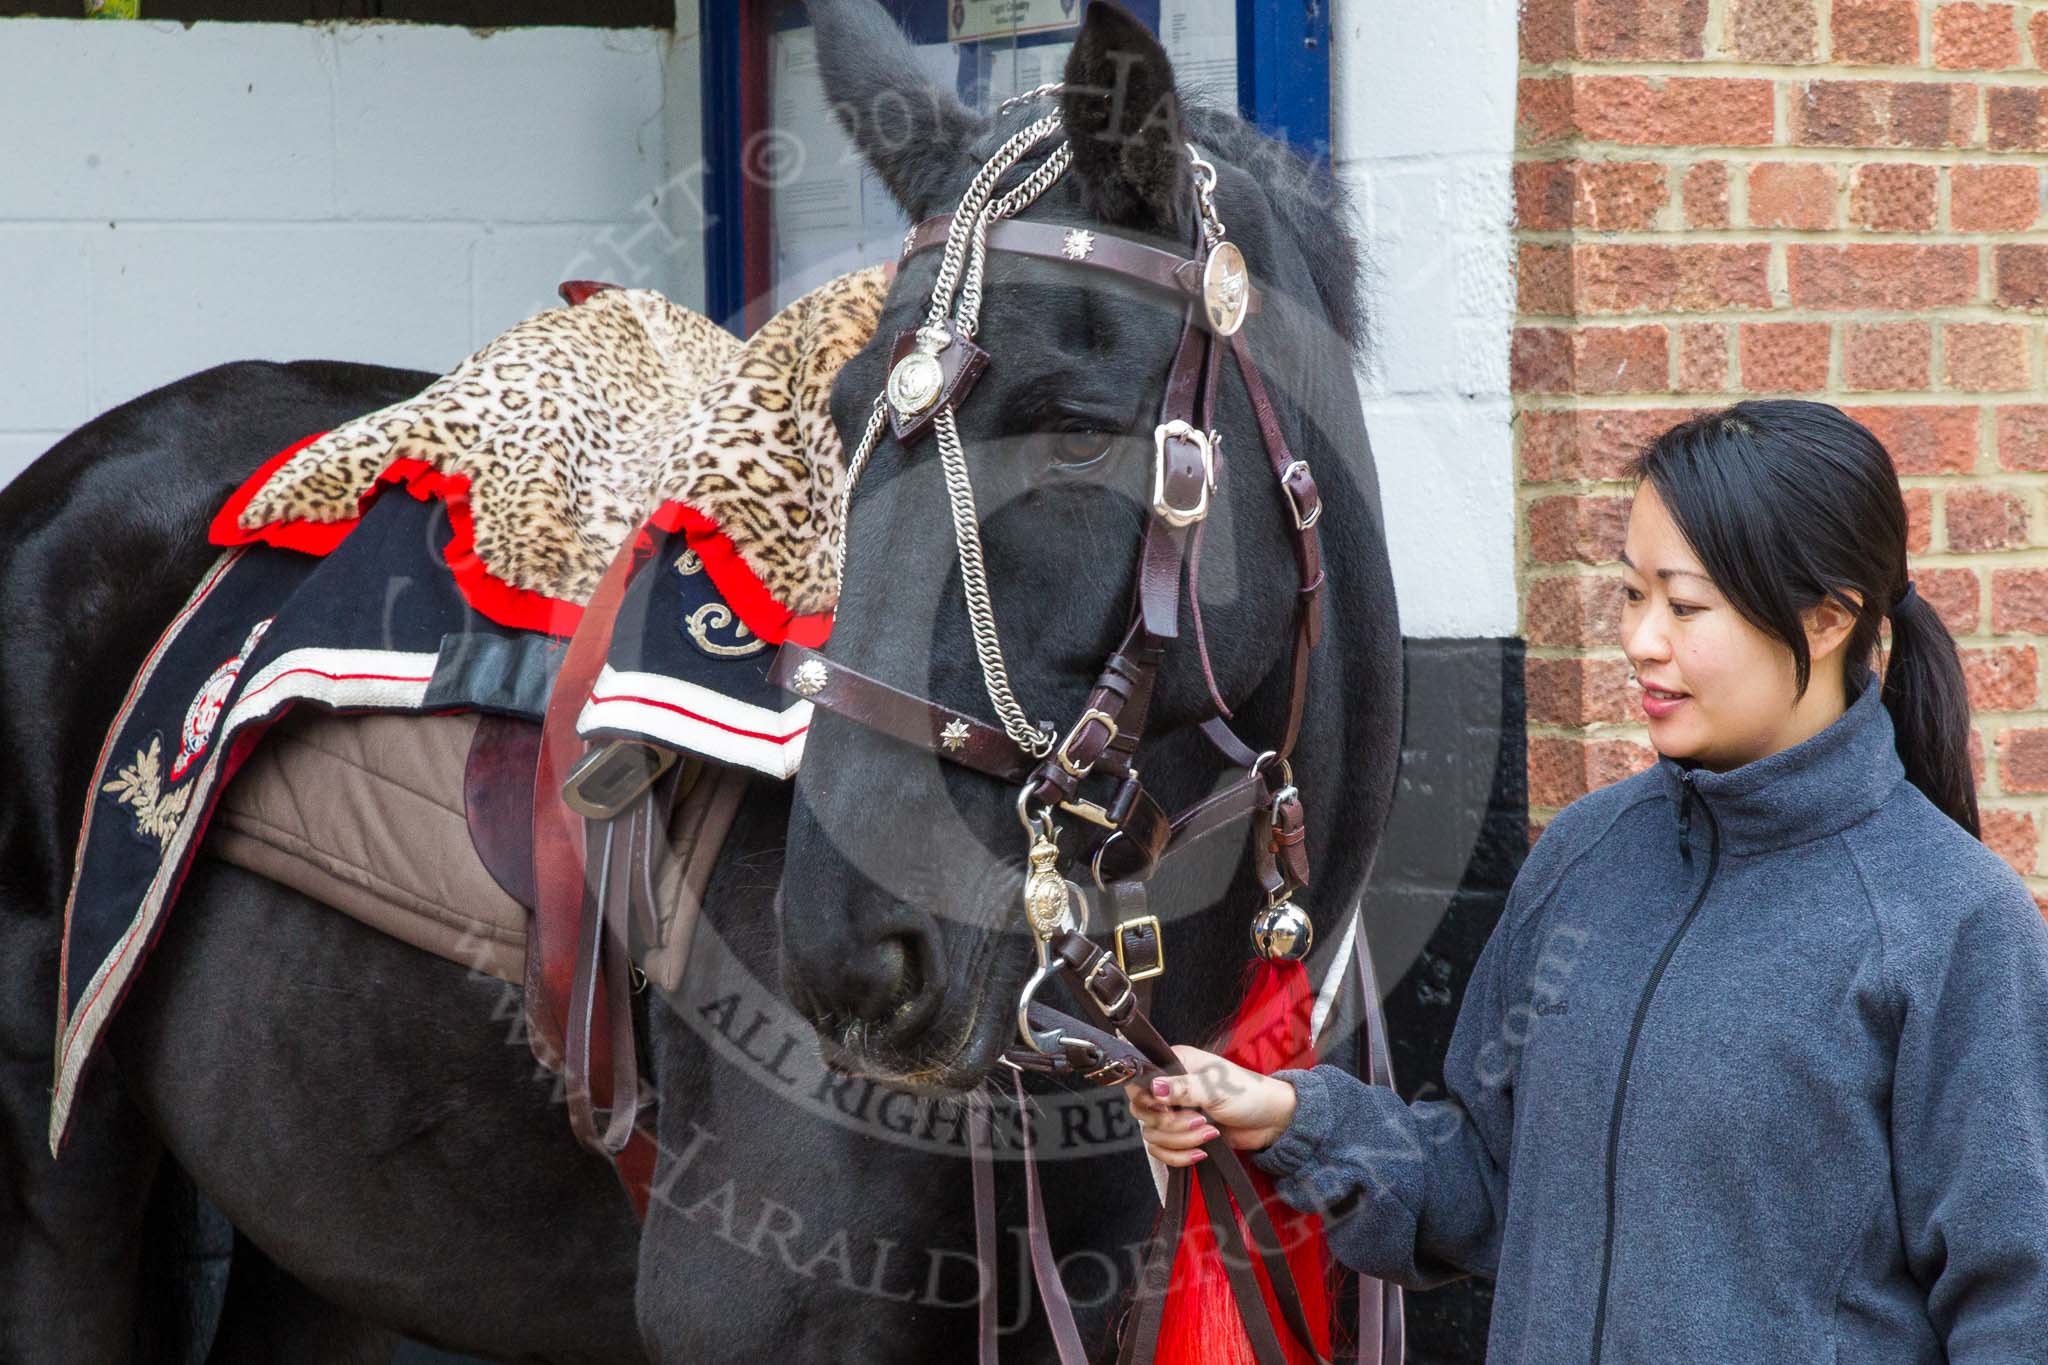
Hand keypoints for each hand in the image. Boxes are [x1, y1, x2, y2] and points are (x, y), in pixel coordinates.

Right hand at [1123, 1044, 1297, 1167]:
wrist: (1271, 1122)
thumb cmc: (1249, 1094)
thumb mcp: (1216, 1088)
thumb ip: (1182, 1088)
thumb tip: (1153, 1087)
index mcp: (1175, 1064)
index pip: (1139, 1082)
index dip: (1148, 1100)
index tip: (1166, 1109)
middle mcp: (1170, 1087)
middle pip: (1143, 1112)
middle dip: (1171, 1124)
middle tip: (1199, 1121)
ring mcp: (1174, 1113)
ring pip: (1152, 1135)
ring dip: (1180, 1141)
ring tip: (1209, 1134)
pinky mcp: (1181, 1136)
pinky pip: (1162, 1152)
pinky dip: (1179, 1156)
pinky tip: (1201, 1152)